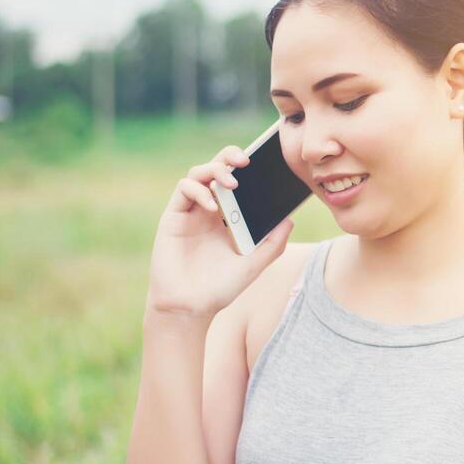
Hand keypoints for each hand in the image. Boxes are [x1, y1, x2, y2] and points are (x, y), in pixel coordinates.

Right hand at [145, 145, 293, 317]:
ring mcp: (190, 211)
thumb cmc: (220, 287)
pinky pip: (183, 190)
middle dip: (230, 157)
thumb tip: (289, 220)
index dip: (249, 168)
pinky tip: (212, 206)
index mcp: (229, 216)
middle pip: (217, 169)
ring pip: (198, 173)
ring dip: (215, 171)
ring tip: (232, 183)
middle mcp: (209, 210)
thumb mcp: (253, 265)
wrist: (190, 307)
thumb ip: (272, 244)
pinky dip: (198, 190)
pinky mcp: (173, 217)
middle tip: (246, 160)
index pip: (239, 182)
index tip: (267, 160)